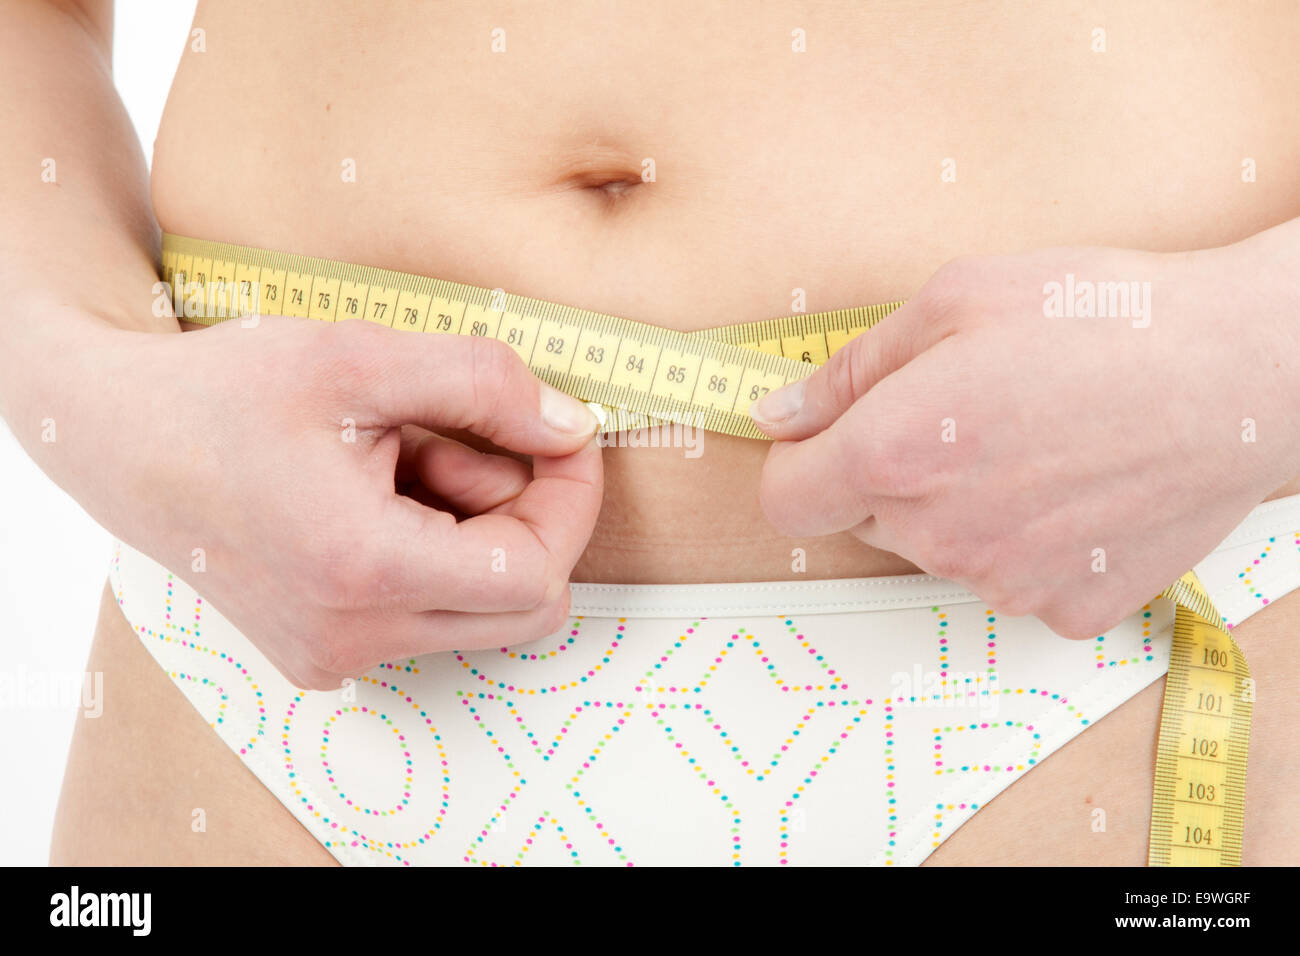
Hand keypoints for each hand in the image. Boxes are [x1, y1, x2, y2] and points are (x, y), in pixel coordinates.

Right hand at [90, 318, 602, 688]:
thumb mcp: (362, 357)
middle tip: (480, 444)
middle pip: (518, 607)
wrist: (119, 441)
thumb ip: (485, 386)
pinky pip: (425, 613)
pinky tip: (379, 490)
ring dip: (472, 530)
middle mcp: (351, 636)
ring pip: (474, 609)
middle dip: (525, 519)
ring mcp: (333, 656)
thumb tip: (572, 428)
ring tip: (402, 455)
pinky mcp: (323, 653)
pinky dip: (433, 552)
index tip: (567, 441)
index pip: (534, 576)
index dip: (572, 505)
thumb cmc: (224, 393)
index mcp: (363, 569)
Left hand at [751, 243, 1299, 636]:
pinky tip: (1074, 487)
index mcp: (892, 455)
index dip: (799, 462)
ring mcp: (1003, 582)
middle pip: (864, 519)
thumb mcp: (956, 300)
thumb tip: (776, 414)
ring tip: (1034, 441)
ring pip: (937, 548)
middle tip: (965, 414)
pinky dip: (1025, 539)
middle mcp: (937, 535)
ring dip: (959, 505)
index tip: (832, 435)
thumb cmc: (1101, 320)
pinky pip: (1009, 577)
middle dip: (888, 472)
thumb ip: (847, 371)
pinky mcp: (1065, 609)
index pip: (786, 500)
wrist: (1243, 376)